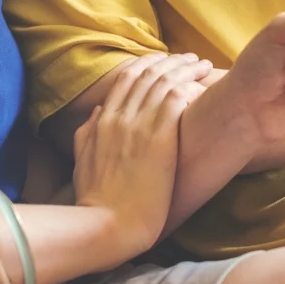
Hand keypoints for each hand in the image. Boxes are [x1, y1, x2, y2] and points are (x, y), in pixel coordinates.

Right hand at [72, 52, 211, 262]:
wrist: (107, 226)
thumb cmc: (96, 201)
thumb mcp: (82, 161)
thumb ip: (86, 133)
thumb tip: (97, 111)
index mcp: (103, 120)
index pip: (127, 77)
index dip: (147, 63)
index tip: (163, 59)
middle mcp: (121, 116)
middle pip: (149, 73)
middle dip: (172, 60)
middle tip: (190, 58)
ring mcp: (140, 126)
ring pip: (165, 80)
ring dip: (186, 68)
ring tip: (203, 65)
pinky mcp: (160, 139)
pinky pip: (176, 99)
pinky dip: (189, 86)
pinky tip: (201, 83)